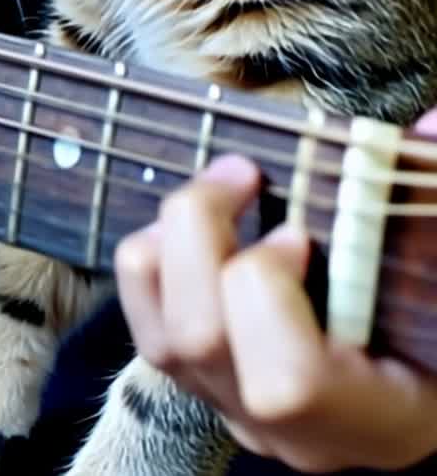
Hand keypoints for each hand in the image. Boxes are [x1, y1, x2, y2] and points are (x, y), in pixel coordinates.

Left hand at [115, 109, 436, 473]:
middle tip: (242, 173)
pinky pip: (148, 327)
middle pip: (199, 340)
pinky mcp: (205, 383)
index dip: (271, 291)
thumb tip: (427, 126)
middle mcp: (289, 430)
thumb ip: (428, 219)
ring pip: (159, 337)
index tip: (300, 231)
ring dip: (167, 245)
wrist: (420, 398)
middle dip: (200, 236)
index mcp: (370, 418)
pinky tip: (195, 222)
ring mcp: (237, 408)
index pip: (286, 381)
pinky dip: (155, 262)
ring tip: (216, 190)